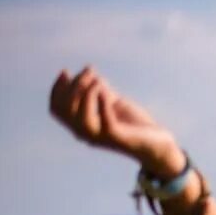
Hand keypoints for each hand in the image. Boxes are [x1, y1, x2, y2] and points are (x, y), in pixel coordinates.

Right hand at [49, 66, 181, 173]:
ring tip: (97, 79)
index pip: (57, 109)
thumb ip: (102, 92)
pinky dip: (101, 103)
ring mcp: (100, 137)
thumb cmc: (135, 125)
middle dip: (73, 86)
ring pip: (80, 118)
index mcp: (82, 126)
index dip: (57, 89)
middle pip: (66, 110)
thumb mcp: (115, 104)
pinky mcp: (117, 138)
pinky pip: (104, 122)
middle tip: (89, 71)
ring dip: (84, 94)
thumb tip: (92, 76)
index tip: (65, 71)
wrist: (158, 143)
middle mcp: (86, 134)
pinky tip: (102, 87)